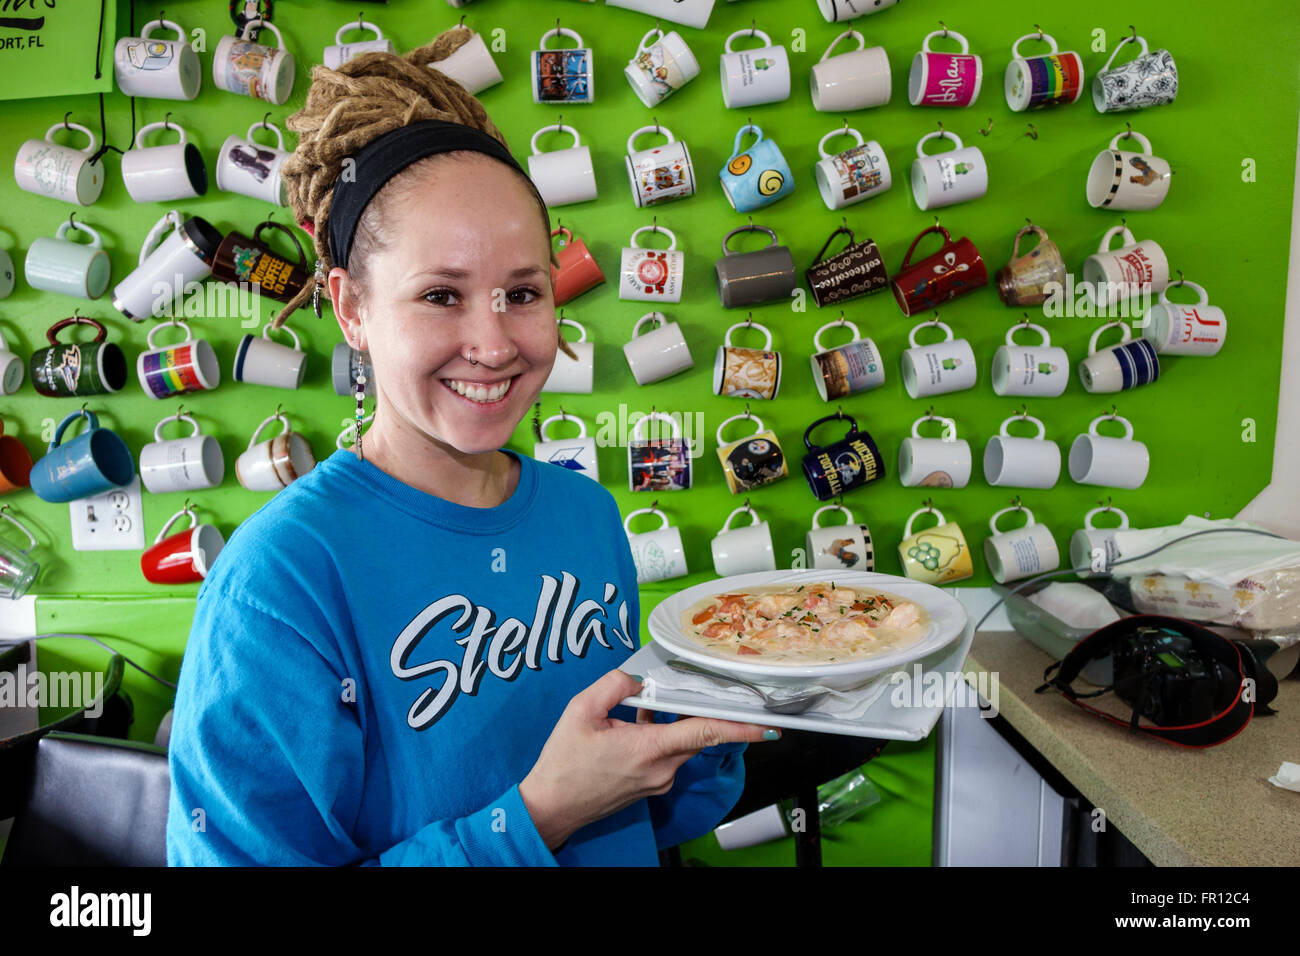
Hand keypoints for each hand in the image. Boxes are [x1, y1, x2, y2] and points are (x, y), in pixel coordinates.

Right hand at [519, 669, 775, 850]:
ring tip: (636, 713)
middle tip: (685, 694)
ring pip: (680, 744)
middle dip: (694, 712)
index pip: (706, 732)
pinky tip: (633, 727)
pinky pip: (667, 755)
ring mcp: (658, 782)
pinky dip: (658, 737)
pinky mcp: (651, 787)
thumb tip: (637, 679)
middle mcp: (662, 770)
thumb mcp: (581, 711)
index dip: (740, 727)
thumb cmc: (563, 762)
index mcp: (649, 749)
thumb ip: (614, 686)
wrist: (551, 806)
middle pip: (695, 734)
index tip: (768, 725)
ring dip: (669, 724)